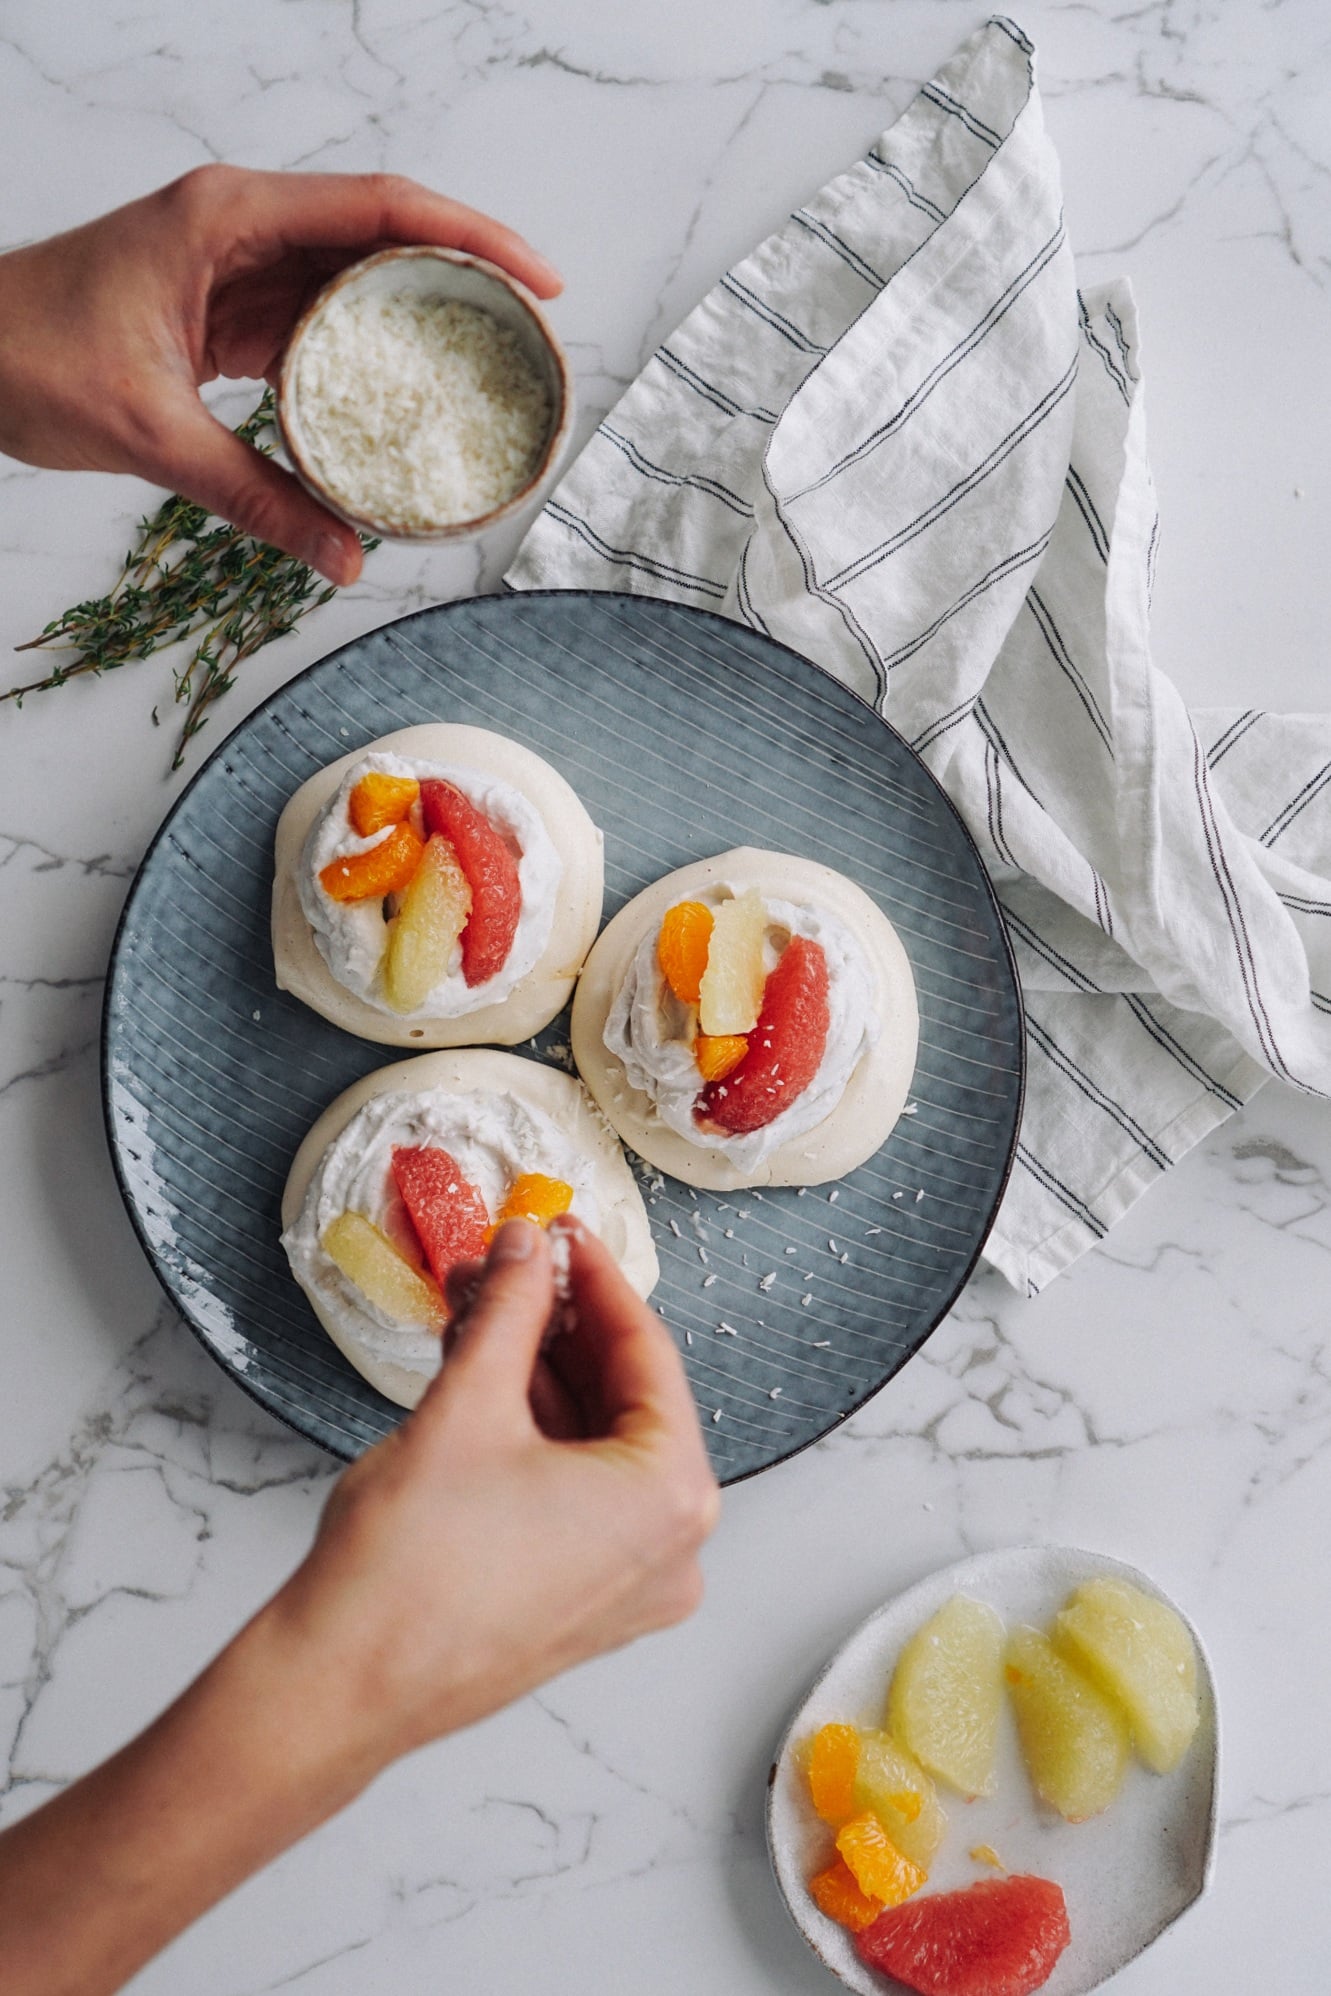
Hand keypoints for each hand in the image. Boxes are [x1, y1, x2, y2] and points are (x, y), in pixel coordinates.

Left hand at [0, 166, 561, 581]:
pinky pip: (318, 324)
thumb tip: (341, 559)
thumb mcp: (150, 434)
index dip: (471, 236)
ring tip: (490, 364)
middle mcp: (241, 225)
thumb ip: (254, 497)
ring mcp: (235, 265)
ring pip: (355, 279)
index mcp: (226, 215)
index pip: (378, 206)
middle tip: (531, 333)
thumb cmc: (26, 356)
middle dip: (466, 276)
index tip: (536, 279)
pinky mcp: (227, 309)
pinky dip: (367, 357)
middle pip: (382, 234)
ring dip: (422, 317)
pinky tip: (407, 397)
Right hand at [264, 1215, 719, 1765]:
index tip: (560, 1233)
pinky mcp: (580, 1602)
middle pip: (622, 1398)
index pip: (646, 1354)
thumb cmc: (407, 1570)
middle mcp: (669, 1549)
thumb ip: (511, 1309)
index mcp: (670, 1498)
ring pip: (592, 1443)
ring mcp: (627, 1583)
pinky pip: (573, 1491)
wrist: (339, 1684)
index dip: (595, 1279)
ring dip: (535, 1374)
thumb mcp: (469, 1403)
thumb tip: (526, 1249)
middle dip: (555, 1325)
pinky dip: (532, 1433)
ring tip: (475, 1312)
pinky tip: (481, 1375)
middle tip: (506, 1267)